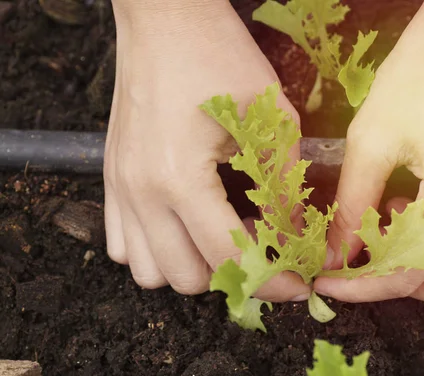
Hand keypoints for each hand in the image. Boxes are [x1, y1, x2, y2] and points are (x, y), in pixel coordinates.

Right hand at [104, 1, 309, 299]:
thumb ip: (283, 184)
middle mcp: (142, 192)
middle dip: (231, 274)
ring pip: (148, 272)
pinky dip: (155, 249)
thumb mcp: (270, 118)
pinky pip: (121, 245)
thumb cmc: (218, 56)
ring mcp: (120, 187)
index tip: (296, 285)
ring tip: (218, 235)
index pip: (229, 256)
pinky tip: (182, 224)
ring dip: (189, 266)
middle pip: (186, 278)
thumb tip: (295, 232)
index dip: (271, 280)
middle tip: (259, 246)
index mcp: (181, 178)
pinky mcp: (112, 178)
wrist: (164, 20)